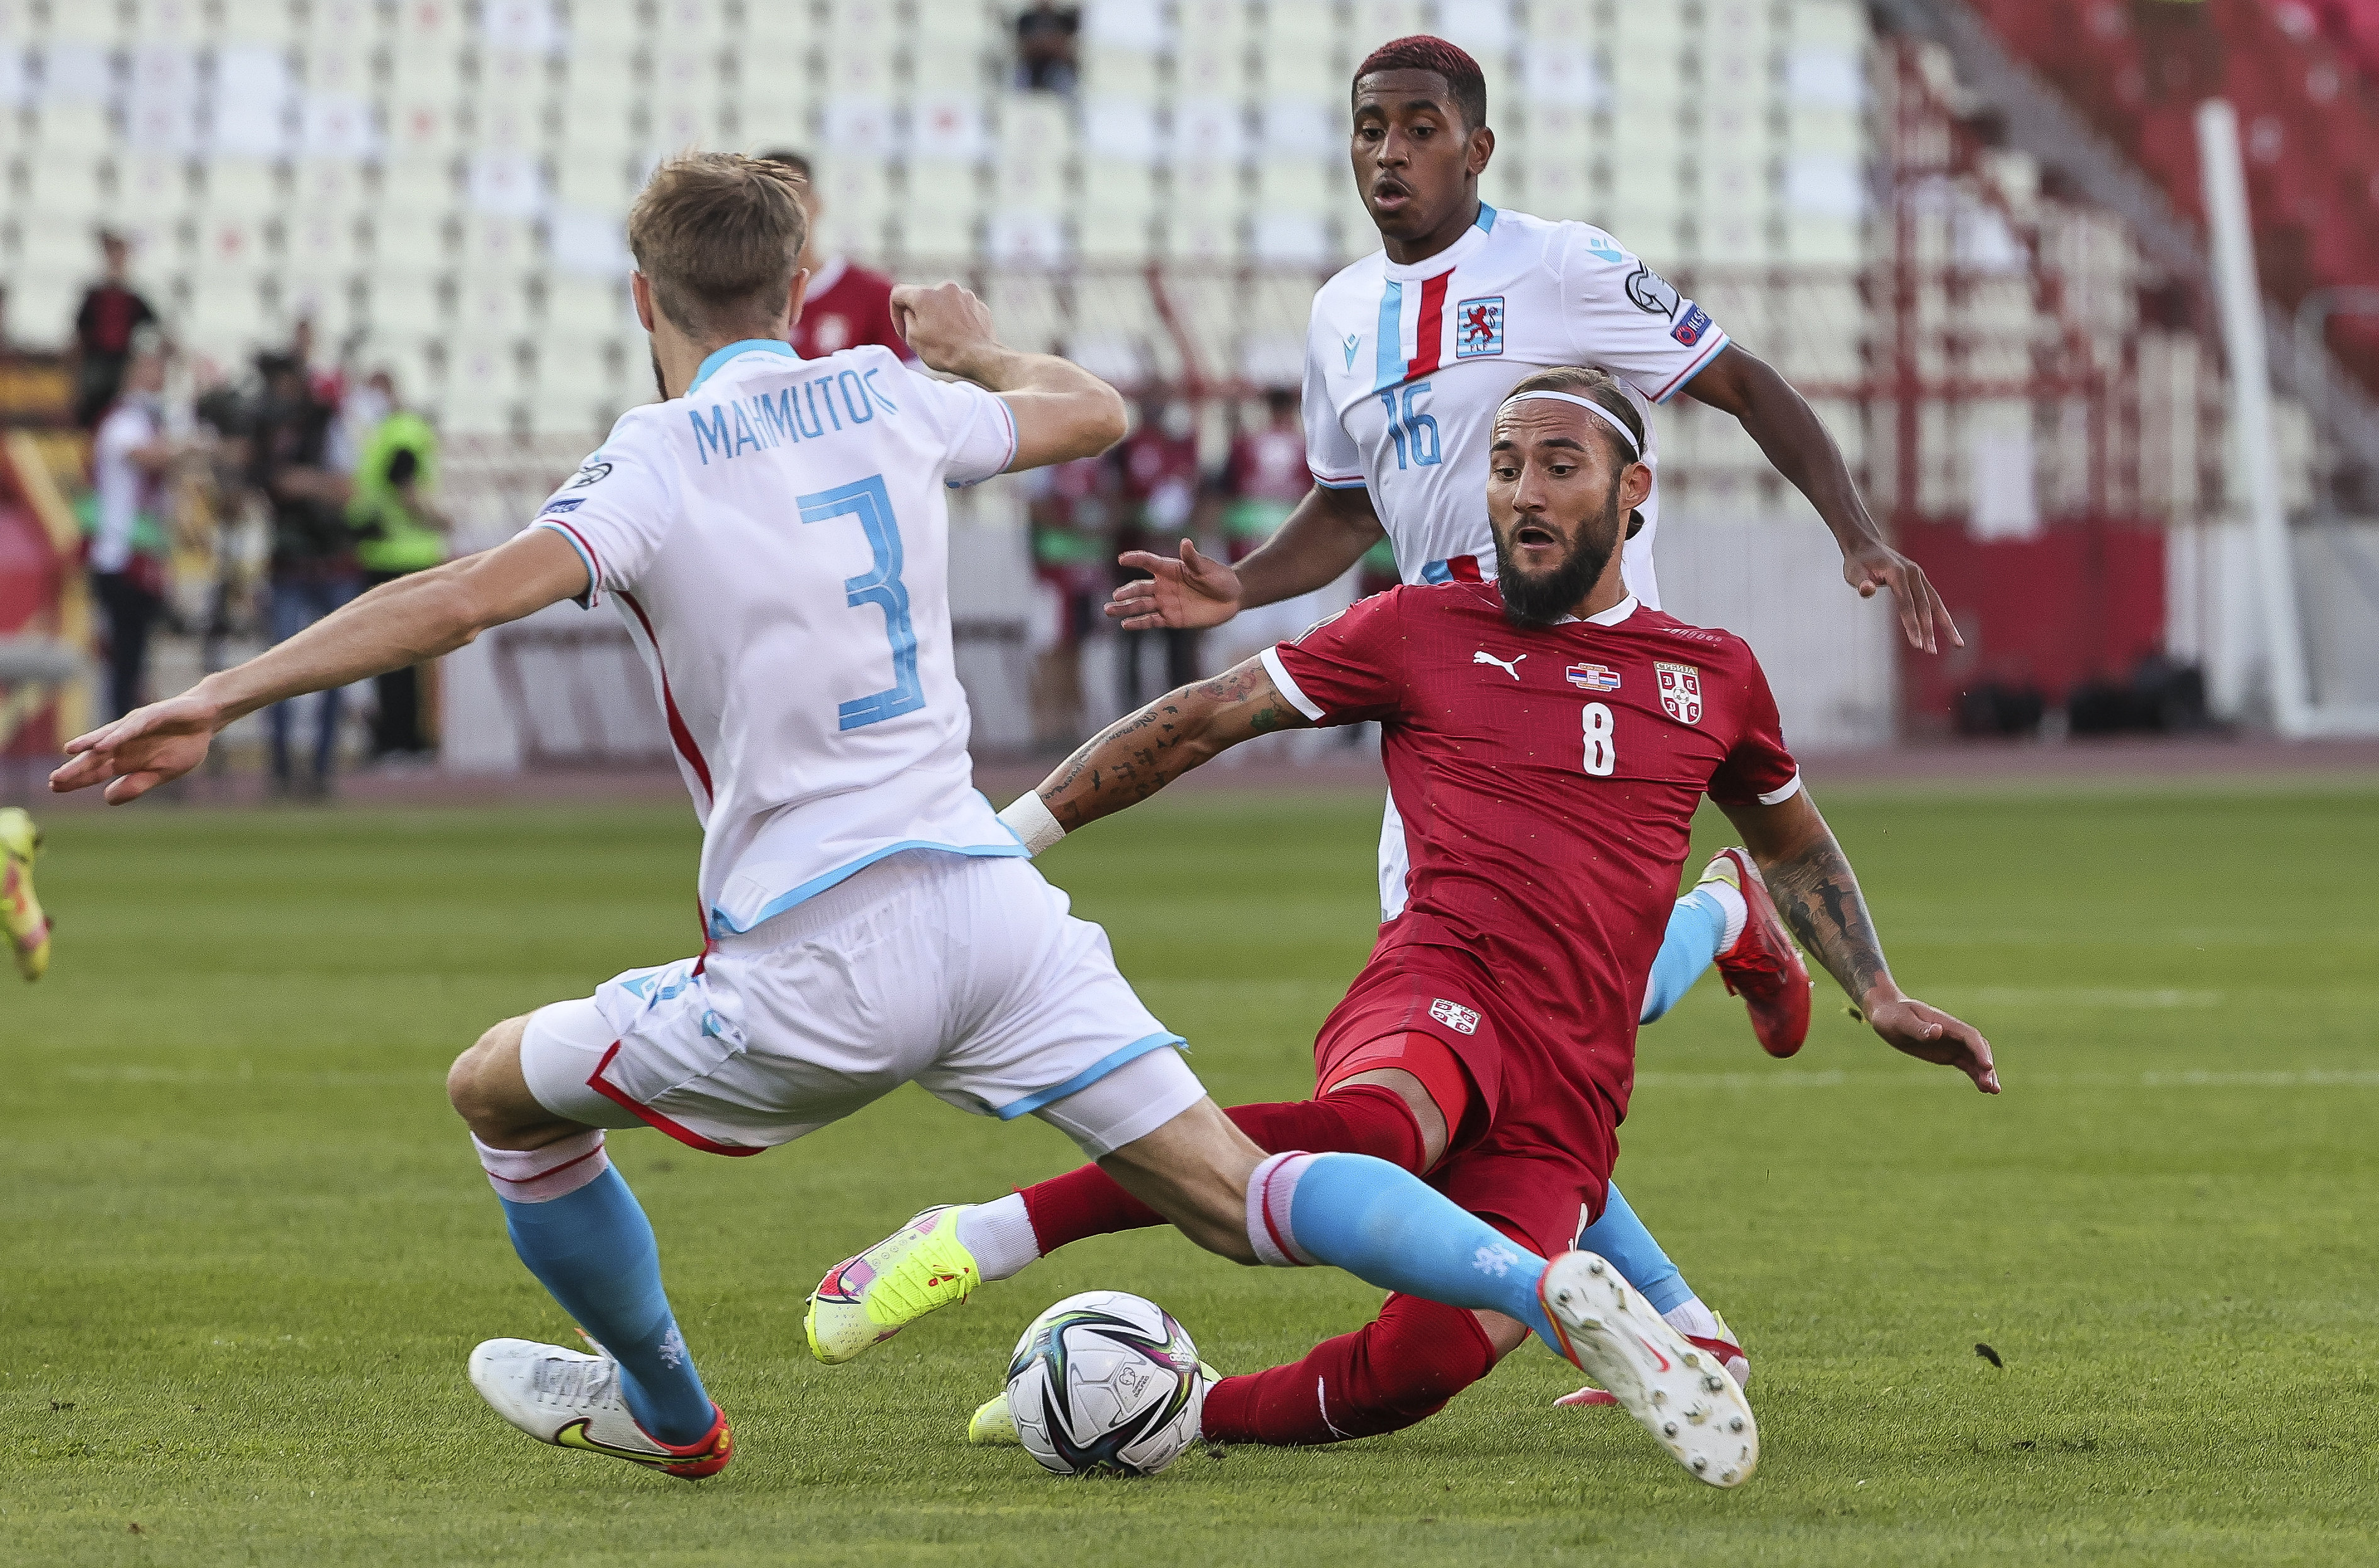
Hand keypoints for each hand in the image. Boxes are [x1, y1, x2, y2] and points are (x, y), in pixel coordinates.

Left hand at [49, 692, 224, 803]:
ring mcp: (134, 728)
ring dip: (88, 746)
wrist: (206, 719)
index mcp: (127, 759)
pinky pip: (131, 728)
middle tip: (53, 780)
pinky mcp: (150, 716)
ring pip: (107, 738)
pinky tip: (103, 746)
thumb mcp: (162, 773)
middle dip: (75, 768)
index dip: (76, 779)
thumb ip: (136, 785)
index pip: (96, 770)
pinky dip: (116, 736)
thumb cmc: (184, 744)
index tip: (54, 788)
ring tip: (69, 754)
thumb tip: (106, 798)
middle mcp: (124, 742)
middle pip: (95, 757)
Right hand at [889, 282, 1002, 381]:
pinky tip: (958, 337)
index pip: (899, 294)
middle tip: (924, 336)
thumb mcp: (912, 338)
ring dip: (940, 317)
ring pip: (943, 303)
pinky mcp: (978, 305)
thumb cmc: (945, 351)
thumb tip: (911, 312)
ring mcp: (964, 295)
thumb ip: (906, 318)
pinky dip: (957, 320)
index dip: (895, 313)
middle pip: (923, 298)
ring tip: (944, 338)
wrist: (980, 357)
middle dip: (921, 315)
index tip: (903, 329)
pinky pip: (961, 309)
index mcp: (924, 294)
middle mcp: (945, 288)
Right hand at [1105, 539, 1243, 630]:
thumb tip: (1185, 543)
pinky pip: (1151, 621)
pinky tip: (1126, 624)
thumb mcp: (1207, 568)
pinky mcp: (1172, 619)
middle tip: (1115, 597)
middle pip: (1140, 588)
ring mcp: (1166, 603)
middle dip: (1126, 592)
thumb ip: (1193, 559)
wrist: (1233, 597)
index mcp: (1170, 569)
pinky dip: (1139, 623)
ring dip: (1125, 608)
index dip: (1135, 559)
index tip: (1122, 559)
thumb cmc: (1220, 577)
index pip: (1148, 562)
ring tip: (1109, 610)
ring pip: (1141, 605)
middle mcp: (1163, 586)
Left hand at [1842, 541, 1961, 654]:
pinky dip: (1941, 616)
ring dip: (1945, 625)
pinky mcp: (1921, 581)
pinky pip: (1933, 600)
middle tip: (1930, 652)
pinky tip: (1948, 631)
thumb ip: (1861, 582)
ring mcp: (1919, 576)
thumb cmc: (1858, 562)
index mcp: (1898, 572)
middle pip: (1924, 606)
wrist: (1866, 545)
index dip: (1912, 624)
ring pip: (1935, 603)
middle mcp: (1914, 573)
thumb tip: (1867, 590)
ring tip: (1957, 644)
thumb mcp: (1853, 572)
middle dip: (1928, 630)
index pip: (1907, 604)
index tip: (1916, 644)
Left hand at [1865, 994, 1998, 1093]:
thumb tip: (1938, 1031)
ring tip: (1993, 1091)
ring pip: (1975, 1059)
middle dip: (1986, 1066)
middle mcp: (1953, 1033)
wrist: (1887, 1013)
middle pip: (1978, 1049)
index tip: (1987, 1066)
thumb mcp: (1902, 1022)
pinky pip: (1967, 1065)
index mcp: (1945, 1023)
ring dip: (1985, 1073)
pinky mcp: (1948, 1054)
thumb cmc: (1892, 1015)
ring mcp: (1952, 1044)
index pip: (1970, 1036)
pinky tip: (1984, 1088)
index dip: (1980, 1051)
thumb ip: (1919, 1028)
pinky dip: (1976, 1075)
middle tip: (1991, 1086)